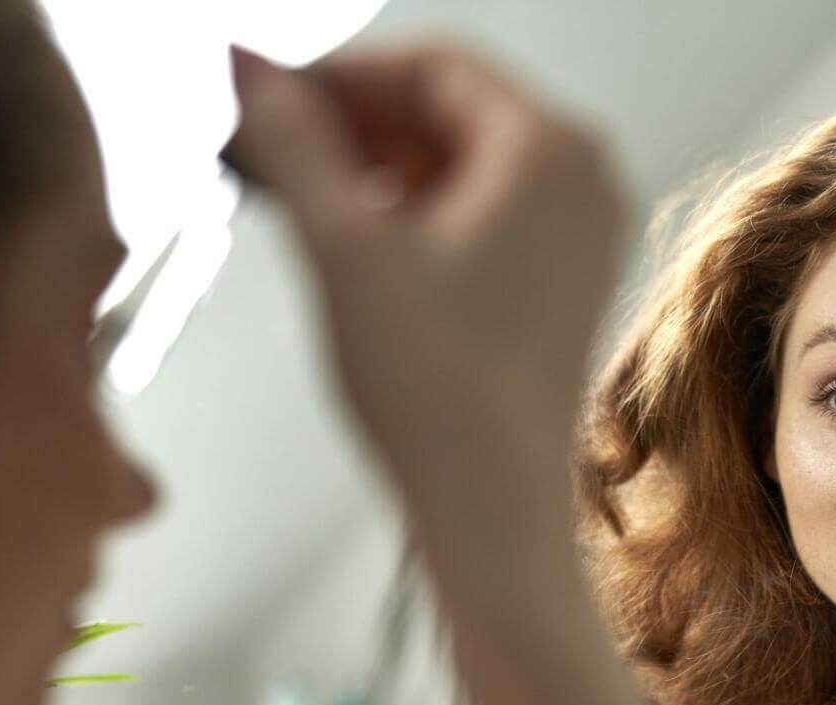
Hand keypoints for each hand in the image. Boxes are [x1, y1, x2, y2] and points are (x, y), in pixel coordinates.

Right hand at [226, 43, 626, 523]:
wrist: (493, 509)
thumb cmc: (444, 399)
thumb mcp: (344, 247)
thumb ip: (292, 141)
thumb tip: (251, 72)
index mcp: (552, 152)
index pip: (434, 64)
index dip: (340, 74)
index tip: (273, 94)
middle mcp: (584, 185)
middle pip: (453, 109)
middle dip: (357, 120)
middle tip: (277, 141)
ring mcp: (580, 238)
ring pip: (466, 163)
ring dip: (381, 166)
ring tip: (305, 195)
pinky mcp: (562, 286)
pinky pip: (485, 214)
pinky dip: (417, 212)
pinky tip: (360, 242)